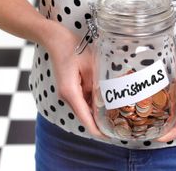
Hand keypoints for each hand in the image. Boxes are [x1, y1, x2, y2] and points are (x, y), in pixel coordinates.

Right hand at [41, 21, 108, 139]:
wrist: (55, 39)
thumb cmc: (73, 47)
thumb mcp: (92, 64)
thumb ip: (99, 83)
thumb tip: (109, 98)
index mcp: (70, 92)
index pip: (86, 119)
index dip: (98, 130)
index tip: (111, 137)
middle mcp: (67, 96)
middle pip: (86, 117)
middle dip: (101, 124)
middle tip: (120, 127)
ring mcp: (67, 93)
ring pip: (85, 109)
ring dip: (98, 114)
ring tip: (118, 117)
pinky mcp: (70, 89)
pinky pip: (83, 101)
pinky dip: (94, 105)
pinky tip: (108, 103)